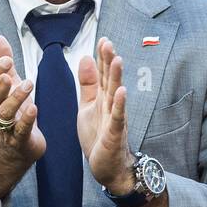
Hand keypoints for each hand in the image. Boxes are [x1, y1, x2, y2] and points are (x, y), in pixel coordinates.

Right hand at [0, 35, 43, 206]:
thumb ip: (3, 62)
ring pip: (5, 114)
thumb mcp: (10, 85)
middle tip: (12, 71)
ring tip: (29, 85)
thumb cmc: (14, 112)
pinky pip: (20, 131)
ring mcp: (7, 128)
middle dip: (1, 84)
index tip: (8, 59)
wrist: (16, 150)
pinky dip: (26, 120)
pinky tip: (34, 109)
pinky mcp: (20, 141)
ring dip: (15, 98)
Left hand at [78, 37, 135, 194]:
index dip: (102, 58)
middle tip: (108, 42)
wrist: (108, 167)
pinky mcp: (115, 133)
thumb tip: (85, 58)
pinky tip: (121, 91)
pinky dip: (120, 104)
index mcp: (102, 98)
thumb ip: (87, 84)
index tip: (103, 39)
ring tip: (117, 59)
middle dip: (109, 61)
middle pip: (109, 80)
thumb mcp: (87, 107)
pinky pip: (118, 117)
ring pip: (115, 94)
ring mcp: (115, 118)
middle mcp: (111, 105)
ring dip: (116, 77)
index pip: (102, 74)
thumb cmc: (99, 136)